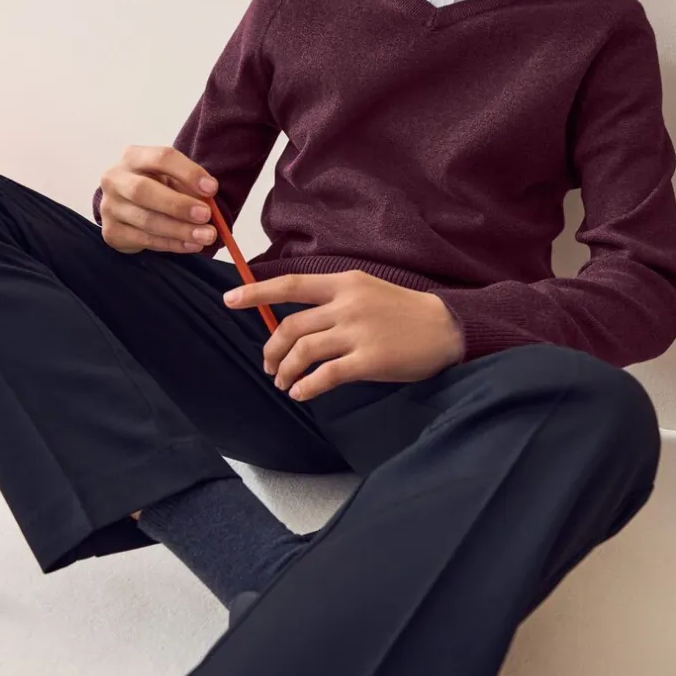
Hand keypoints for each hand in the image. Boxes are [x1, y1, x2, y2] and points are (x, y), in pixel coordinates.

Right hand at [99, 145, 219, 253]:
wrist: (127, 206)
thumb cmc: (156, 187)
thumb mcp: (171, 178)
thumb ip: (188, 185)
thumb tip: (208, 200)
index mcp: (134, 157)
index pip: (160, 158)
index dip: (187, 173)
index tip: (211, 188)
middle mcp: (115, 179)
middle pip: (143, 190)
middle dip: (178, 205)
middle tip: (205, 215)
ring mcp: (109, 206)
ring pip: (145, 220)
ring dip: (180, 230)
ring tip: (205, 236)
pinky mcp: (111, 232)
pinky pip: (144, 240)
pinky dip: (171, 244)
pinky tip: (191, 245)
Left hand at [224, 270, 464, 400]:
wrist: (447, 327)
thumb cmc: (403, 311)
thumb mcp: (366, 291)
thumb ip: (332, 301)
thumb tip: (294, 322)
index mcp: (344, 283)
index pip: (290, 285)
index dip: (255, 292)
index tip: (229, 299)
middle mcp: (347, 304)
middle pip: (290, 327)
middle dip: (271, 350)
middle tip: (269, 367)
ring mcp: (358, 332)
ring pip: (303, 352)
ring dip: (285, 371)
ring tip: (284, 383)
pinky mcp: (370, 360)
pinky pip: (325, 375)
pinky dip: (306, 386)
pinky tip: (301, 393)